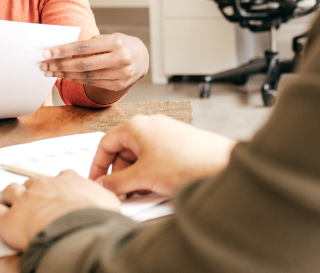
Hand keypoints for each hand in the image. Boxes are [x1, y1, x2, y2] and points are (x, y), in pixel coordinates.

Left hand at [0, 170, 120, 250]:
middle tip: (32, 197)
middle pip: (32, 182)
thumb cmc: (90, 216)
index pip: (61, 177)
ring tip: (8, 200)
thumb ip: (106, 199)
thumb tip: (113, 201)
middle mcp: (43, 185)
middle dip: (31, 189)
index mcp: (67, 180)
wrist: (72, 227)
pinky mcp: (8, 218)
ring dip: (8, 196)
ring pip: (10, 191)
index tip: (58, 190)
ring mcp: (24, 199)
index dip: (58, 185)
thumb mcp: (109, 203)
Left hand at [41, 33, 148, 91]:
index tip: (47, 52)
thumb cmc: (121, 44)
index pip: (83, 47)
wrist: (142, 58)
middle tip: (44, 65)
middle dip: (60, 65)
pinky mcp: (118, 85)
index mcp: (116, 42)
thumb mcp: (109, 37)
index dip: (63, 50)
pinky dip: (76, 79)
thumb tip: (63, 51)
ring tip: (50, 71)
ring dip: (65, 74)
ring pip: (86, 76)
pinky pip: (92, 83)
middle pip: (82, 64)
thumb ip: (90, 44)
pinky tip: (65, 76)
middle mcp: (120, 58)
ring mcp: (120, 74)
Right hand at [89, 115, 235, 195]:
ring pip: (140, 156)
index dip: (97, 165)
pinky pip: (156, 159)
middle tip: (119, 193)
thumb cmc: (187, 163)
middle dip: (119, 174)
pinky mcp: (179, 145)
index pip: (105, 143)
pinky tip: (156, 189)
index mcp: (137, 126)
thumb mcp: (143, 177)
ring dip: (136, 176)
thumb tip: (102, 185)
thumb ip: (116, 182)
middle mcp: (151, 126)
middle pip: (123, 150)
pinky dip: (151, 174)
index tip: (96, 182)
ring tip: (141, 193)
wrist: (223, 165)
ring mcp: (166, 134)